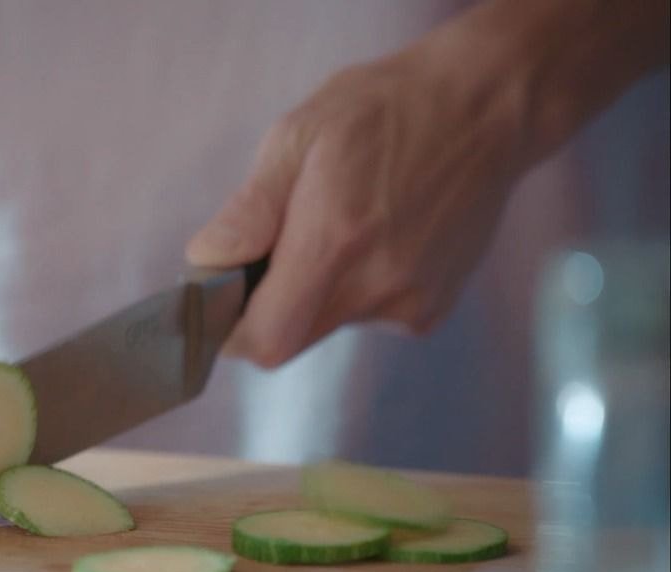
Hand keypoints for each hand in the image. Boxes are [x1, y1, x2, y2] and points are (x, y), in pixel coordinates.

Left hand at [186, 42, 526, 367]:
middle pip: (291, 336)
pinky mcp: (432, 311)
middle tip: (282, 239)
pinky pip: (367, 316)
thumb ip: (250, 208)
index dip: (232, 329)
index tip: (224, 294)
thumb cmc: (384, 110)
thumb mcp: (299, 136)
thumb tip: (207, 262)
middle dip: (269, 301)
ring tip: (345, 221)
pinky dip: (355, 286)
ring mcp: (411, 304)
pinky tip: (378, 234)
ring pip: (327, 323)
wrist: (487, 108)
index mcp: (336, 242)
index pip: (266, 340)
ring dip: (315, 288)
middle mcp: (378, 287)